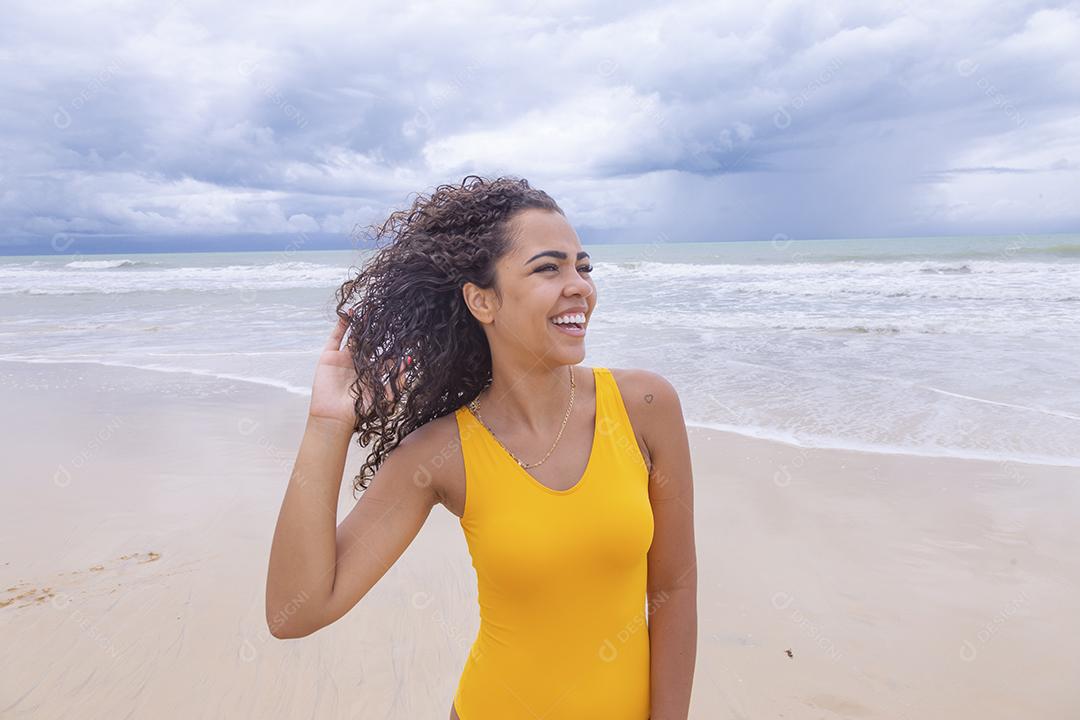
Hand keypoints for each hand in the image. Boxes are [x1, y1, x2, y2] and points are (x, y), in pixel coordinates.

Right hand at [307, 309, 408, 430]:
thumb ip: (398, 380)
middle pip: (369, 344)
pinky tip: (349, 313)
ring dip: (360, 324)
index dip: (393, 346)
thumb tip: (410, 361)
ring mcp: (343, 360)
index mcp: (372, 374)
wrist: (334, 418)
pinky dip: (341, 325)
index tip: (404, 332)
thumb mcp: (384, 397)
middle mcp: (358, 365)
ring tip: (368, 309)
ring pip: (353, 337)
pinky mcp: (329, 357)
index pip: (385, 356)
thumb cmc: (359, 411)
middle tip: (387, 315)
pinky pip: (335, 338)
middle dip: (377, 331)